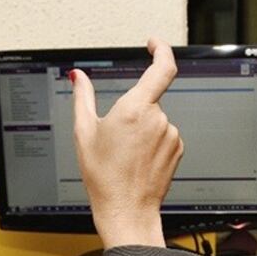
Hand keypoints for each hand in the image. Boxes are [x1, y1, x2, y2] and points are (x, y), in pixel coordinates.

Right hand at [70, 37, 181, 247]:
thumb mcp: (83, 133)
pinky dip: (152, 142)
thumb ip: (82, 97)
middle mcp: (158, 119)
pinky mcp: (177, 149)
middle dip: (134, 109)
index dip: (160, 49)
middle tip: (116, 135)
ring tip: (126, 154)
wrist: (126, 210)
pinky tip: (138, 160)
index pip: (162, 67)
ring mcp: (171, 135)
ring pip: (156, 119)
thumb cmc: (104, 176)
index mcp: (136, 109)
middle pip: (149, 100)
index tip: (153, 44)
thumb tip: (78, 77)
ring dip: (143, 128)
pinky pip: (165, 135)